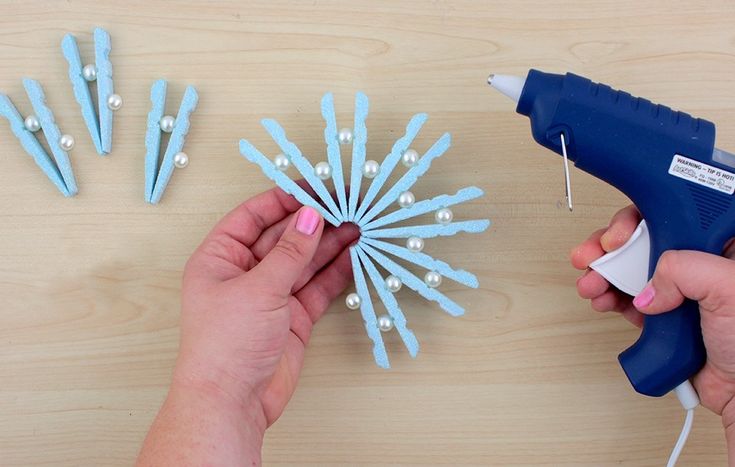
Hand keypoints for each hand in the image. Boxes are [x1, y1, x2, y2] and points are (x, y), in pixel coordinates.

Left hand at [137, 186, 358, 465]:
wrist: (232, 402)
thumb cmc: (225, 345)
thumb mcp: (258, 288)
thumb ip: (290, 252)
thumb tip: (311, 217)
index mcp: (220, 258)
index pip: (253, 216)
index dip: (284, 200)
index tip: (315, 189)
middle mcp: (244, 273)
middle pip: (282, 237)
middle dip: (313, 222)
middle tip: (345, 205)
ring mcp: (270, 295)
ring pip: (303, 261)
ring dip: (329, 244)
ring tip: (357, 226)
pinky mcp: (292, 317)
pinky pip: (316, 286)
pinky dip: (334, 272)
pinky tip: (352, 255)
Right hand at [570, 205, 734, 429]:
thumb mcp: (728, 289)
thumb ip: (684, 270)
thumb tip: (649, 284)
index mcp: (718, 247)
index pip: (672, 217)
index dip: (638, 219)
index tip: (619, 234)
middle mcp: (697, 264)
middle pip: (642, 241)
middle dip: (610, 248)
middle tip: (592, 255)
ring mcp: (678, 291)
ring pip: (630, 270)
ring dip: (603, 274)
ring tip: (591, 283)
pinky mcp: (663, 317)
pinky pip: (628, 301)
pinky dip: (609, 299)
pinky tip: (602, 300)